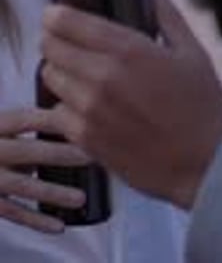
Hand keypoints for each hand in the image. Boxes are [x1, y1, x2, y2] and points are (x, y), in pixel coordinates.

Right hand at [0, 108, 87, 233]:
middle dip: (62, 154)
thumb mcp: (0, 127)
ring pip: (25, 187)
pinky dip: (37, 221)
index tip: (81, 118)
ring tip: (80, 198)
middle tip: (91, 156)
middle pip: (30, 151)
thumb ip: (23, 126)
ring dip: (55, 193)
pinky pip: (15, 213)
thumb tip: (62, 116)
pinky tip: (58, 225)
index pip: (27, 119)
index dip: (53, 118)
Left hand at [41, 0, 221, 209]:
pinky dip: (66, 104)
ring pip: (51, 77)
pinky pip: (57, 112)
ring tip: (80, 71)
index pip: (66, 22)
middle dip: (56, 39)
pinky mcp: (86, 139)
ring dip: (60, 70)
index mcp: (128, 50)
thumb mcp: (192, 50)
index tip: (57, 13)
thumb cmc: (203, 104)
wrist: (206, 164)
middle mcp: (103, 78)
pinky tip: (88, 103)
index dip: (55, 14)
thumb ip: (165, 12)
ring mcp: (91, 111)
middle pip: (51, 47)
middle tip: (69, 40)